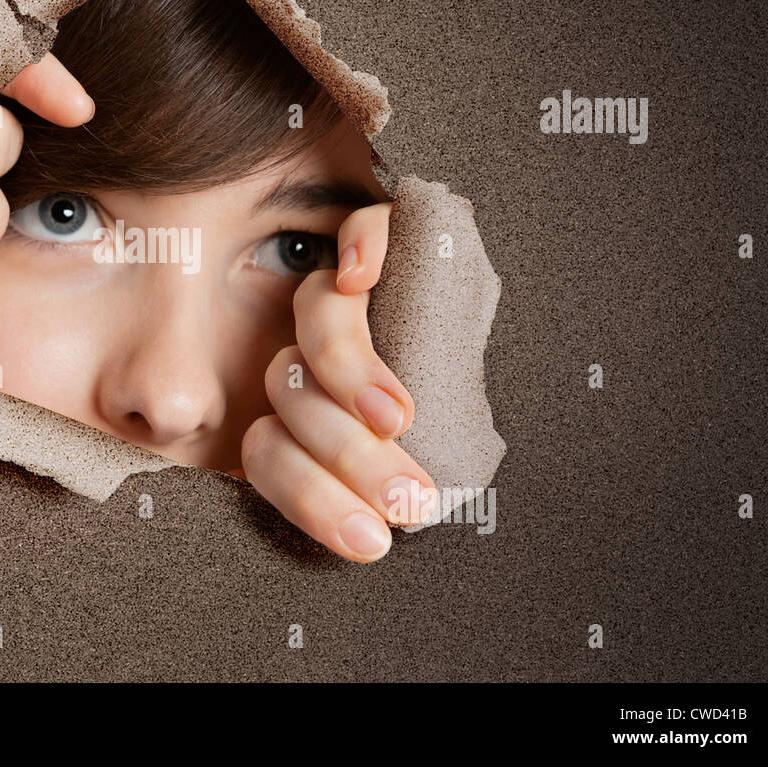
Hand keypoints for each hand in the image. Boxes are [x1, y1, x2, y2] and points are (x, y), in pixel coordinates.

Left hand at [241, 203, 434, 561]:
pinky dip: (361, 247)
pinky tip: (365, 276)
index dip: (307, 494)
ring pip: (316, 316)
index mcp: (303, 416)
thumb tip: (372, 541)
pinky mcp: (387, 241)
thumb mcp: (427, 472)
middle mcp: (310, 354)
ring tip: (397, 416)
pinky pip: (360, 225)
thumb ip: (374, 492)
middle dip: (346, 456)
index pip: (271, 448)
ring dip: (348, 371)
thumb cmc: (459, 426)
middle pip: (290, 389)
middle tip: (406, 502)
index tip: (369, 540)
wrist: (496, 343)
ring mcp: (346, 294)